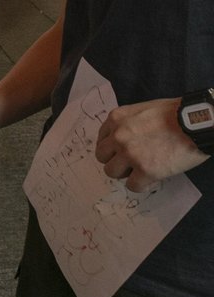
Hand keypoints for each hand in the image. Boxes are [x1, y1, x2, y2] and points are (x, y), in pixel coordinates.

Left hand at [94, 98, 208, 191]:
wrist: (194, 123)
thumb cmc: (174, 114)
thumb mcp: (143, 111)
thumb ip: (128, 124)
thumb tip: (123, 141)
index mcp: (116, 119)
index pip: (101, 139)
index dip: (112, 148)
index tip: (122, 152)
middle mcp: (118, 136)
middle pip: (102, 157)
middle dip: (115, 160)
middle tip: (131, 162)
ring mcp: (130, 154)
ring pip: (111, 172)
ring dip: (125, 173)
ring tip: (141, 170)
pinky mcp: (145, 171)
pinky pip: (132, 186)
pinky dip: (141, 185)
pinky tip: (151, 178)